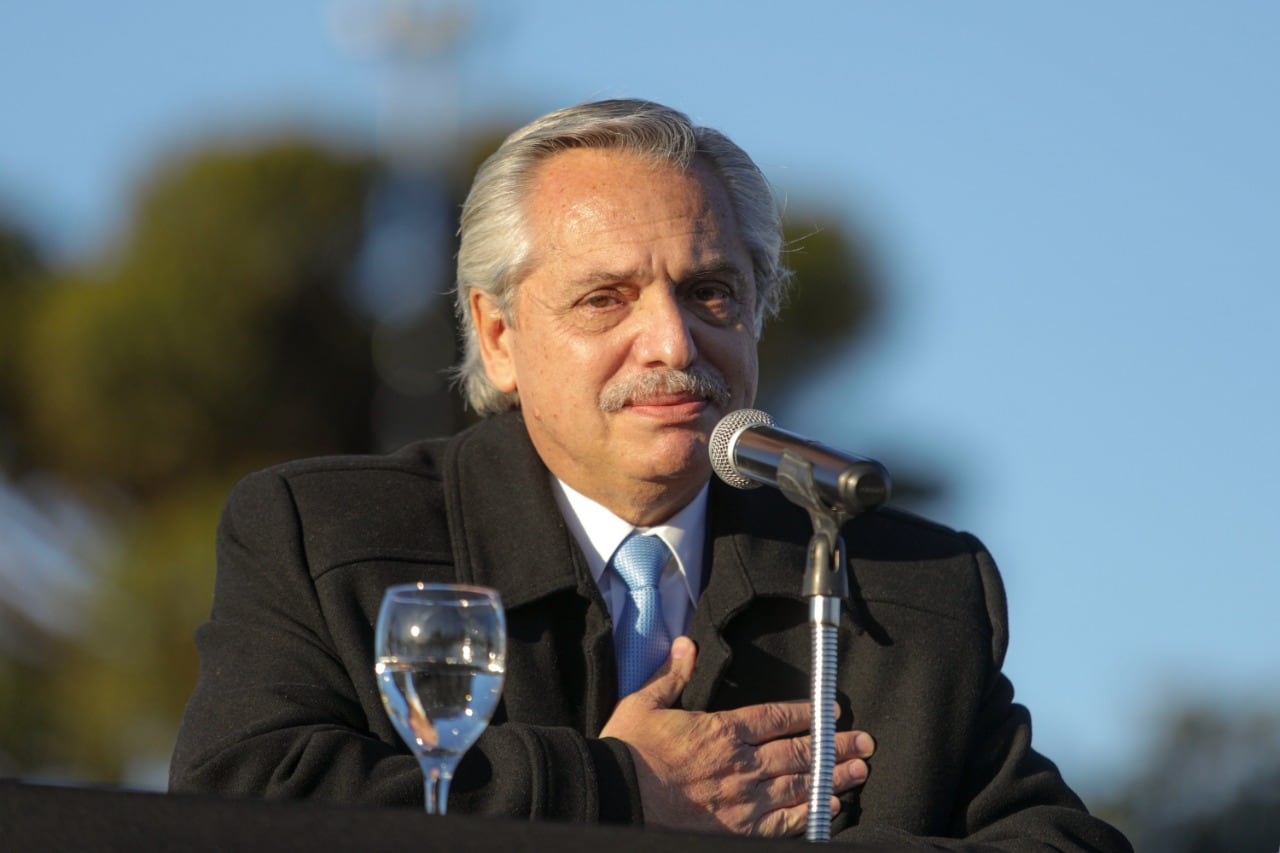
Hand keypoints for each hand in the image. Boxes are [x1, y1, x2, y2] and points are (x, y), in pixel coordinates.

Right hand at [599, 636, 874, 836]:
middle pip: (800, 751)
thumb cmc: (628, 754)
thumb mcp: (643, 704)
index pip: (777, 716)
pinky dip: (812, 814)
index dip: (809, 713)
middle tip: (866, 742)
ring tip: (859, 770)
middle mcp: (742, 763)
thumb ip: (672, 676)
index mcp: (723, 730)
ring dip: (834, 777)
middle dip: (836, 744)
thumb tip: (688, 645)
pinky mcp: (740, 829)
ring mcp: (745, 800)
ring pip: (801, 784)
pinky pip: (786, 822)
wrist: (616, 800)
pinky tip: (831, 808)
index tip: (833, 710)